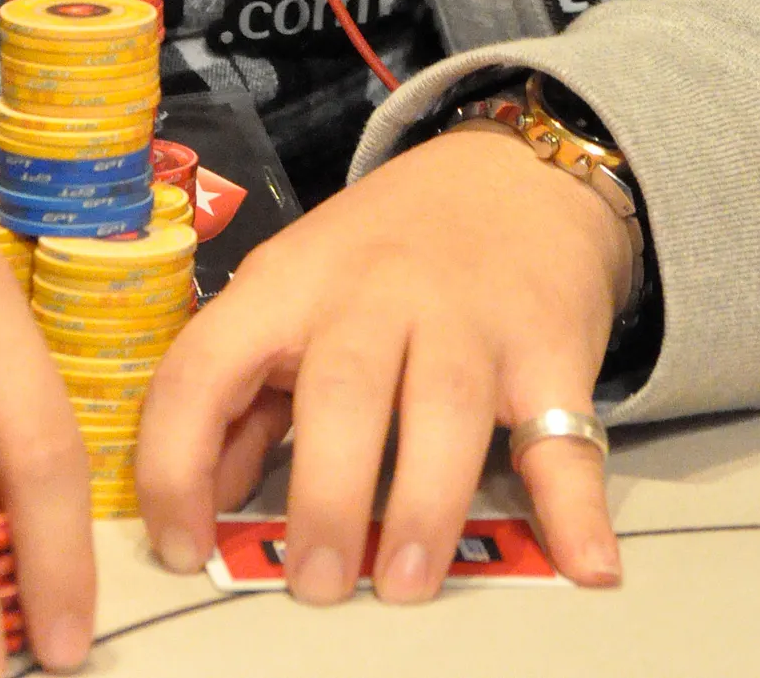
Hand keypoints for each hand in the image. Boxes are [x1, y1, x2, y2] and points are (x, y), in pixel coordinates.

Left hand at [134, 126, 632, 602]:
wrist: (511, 175)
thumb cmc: (383, 249)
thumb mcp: (295, 292)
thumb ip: (250, 391)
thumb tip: (206, 498)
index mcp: (288, 283)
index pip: (205, 363)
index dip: (176, 459)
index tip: (178, 544)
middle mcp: (372, 292)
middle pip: (341, 388)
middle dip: (322, 495)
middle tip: (314, 583)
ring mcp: (466, 317)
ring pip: (444, 407)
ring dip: (423, 506)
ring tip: (404, 582)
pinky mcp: (547, 347)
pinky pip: (561, 429)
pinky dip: (575, 503)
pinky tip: (583, 561)